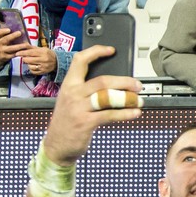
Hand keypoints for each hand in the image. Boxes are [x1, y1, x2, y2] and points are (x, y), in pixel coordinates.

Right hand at [0, 27, 31, 67]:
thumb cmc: (1, 45)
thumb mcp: (0, 39)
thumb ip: (6, 34)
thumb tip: (17, 27)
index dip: (3, 31)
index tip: (9, 29)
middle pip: (5, 39)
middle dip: (13, 36)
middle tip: (20, 33)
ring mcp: (1, 51)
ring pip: (11, 48)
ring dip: (19, 46)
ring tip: (27, 44)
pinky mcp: (5, 57)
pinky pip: (14, 55)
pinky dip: (20, 53)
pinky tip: (26, 51)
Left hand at [16, 46, 58, 74]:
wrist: (58, 61)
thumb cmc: (48, 53)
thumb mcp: (42, 49)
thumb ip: (32, 48)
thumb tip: (23, 44)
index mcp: (43, 52)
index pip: (30, 53)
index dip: (23, 53)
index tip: (17, 53)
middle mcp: (43, 60)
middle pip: (29, 60)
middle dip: (24, 59)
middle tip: (23, 58)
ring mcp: (43, 67)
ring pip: (30, 66)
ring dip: (28, 64)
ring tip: (30, 62)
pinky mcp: (43, 72)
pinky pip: (33, 71)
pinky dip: (31, 69)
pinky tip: (32, 66)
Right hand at [43, 46, 142, 165]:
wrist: (56, 146)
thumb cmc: (67, 122)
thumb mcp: (70, 101)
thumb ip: (86, 91)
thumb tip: (114, 83)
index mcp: (68, 85)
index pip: (80, 61)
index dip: (96, 52)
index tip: (111, 50)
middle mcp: (72, 94)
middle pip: (102, 80)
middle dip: (124, 81)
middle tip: (137, 84)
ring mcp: (78, 108)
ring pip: (107, 97)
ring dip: (128, 98)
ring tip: (139, 100)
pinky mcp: (85, 122)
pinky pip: (110, 115)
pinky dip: (125, 114)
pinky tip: (134, 113)